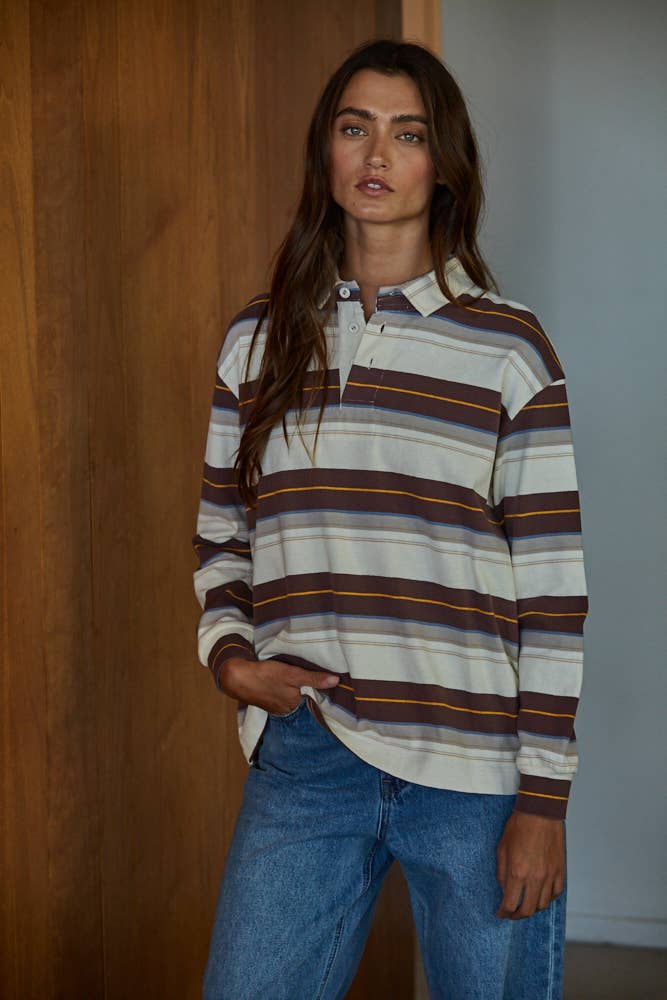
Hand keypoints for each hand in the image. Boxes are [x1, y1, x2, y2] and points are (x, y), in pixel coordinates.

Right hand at [218, 656, 339, 715]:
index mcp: (293, 706)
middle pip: (302, 698)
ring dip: (294, 688)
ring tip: (302, 676)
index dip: (320, 691)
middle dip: (307, 690)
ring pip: (291, 695)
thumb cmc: (266, 676)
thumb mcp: (293, 675)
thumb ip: (314, 678)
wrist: (237, 676)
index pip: (313, 700)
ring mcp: (274, 704)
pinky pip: (280, 693)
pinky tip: (284, 680)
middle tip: (317, 675)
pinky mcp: (266, 697)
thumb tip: (337, 681)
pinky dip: (284, 687)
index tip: (329, 682)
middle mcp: (284, 709)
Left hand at [495, 811, 564, 919]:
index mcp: (517, 872)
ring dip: (533, 909)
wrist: (540, 813)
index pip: (510, 904)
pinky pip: (556, 893)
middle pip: (527, 910)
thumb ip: (502, 873)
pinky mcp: (560, 871)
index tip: (500, 913)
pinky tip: (541, 895)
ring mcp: (550, 876)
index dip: (503, 912)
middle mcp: (535, 878)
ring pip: (543, 905)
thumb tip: (505, 889)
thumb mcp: (502, 848)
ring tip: (525, 905)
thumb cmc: (519, 827)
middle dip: (517, 916)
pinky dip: (548, 898)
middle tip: (511, 914)